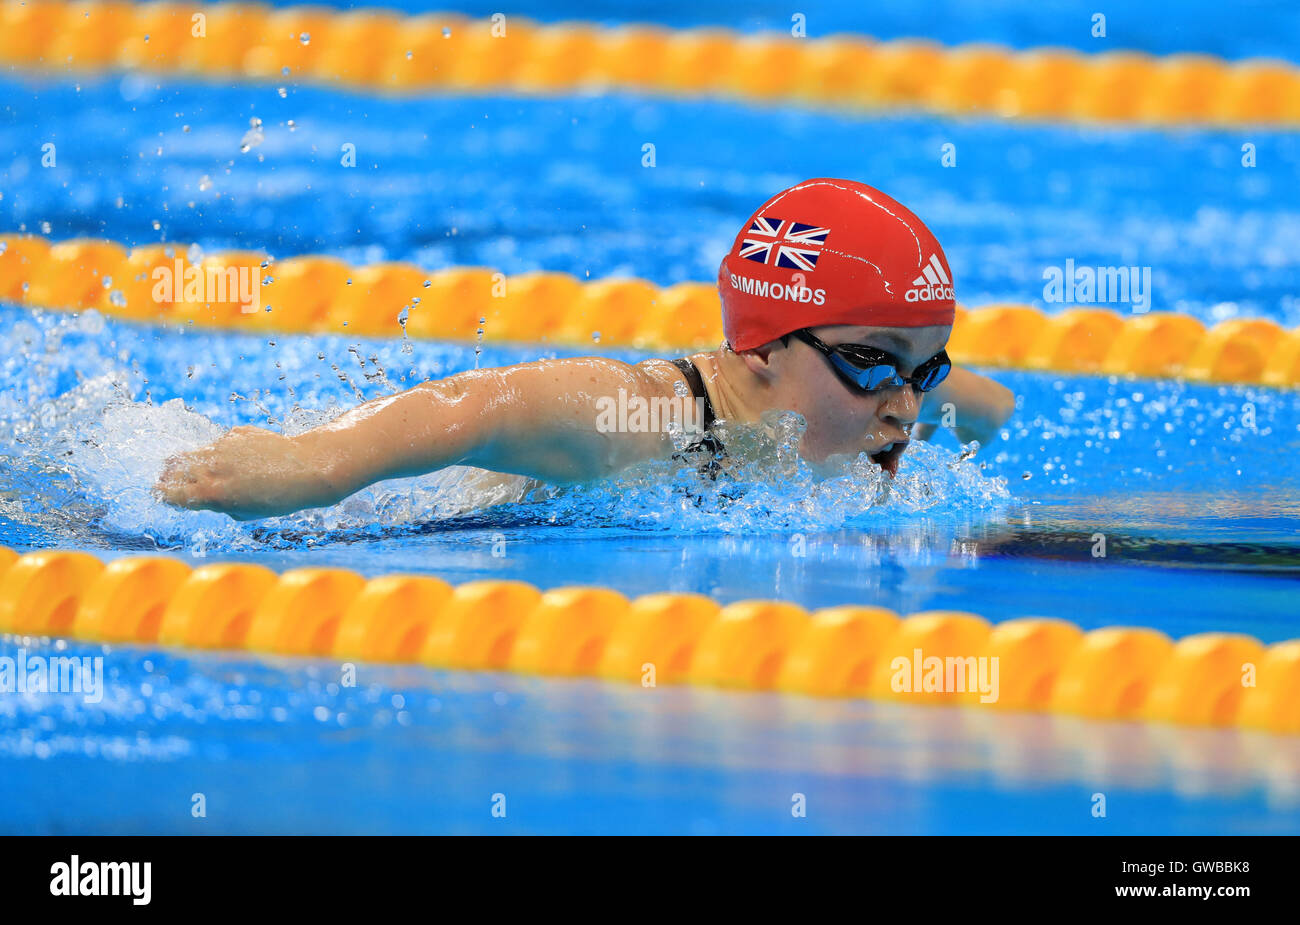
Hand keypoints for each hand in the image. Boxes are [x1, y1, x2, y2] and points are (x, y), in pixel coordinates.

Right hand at [154, 425, 325, 519]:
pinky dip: (223, 452)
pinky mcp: (236, 432)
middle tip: (173, 480)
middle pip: (173, 467)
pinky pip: (220, 443)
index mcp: (210, 493)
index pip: (169, 492)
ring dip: (195, 462)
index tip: (162, 494)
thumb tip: (204, 495)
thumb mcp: (244, 513)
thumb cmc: (278, 499)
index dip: (163, 494)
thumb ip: (218, 503)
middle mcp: (211, 467)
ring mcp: (222, 446)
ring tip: (213, 472)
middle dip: (170, 475)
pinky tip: (246, 460)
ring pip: (195, 452)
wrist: (306, 469)